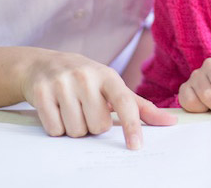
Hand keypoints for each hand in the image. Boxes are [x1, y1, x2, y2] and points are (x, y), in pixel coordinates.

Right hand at [19, 51, 174, 149]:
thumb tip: (170, 122)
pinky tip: (56, 110)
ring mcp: (62, 83)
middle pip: (98, 126)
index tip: (136, 146)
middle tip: (86, 110)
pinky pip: (55, 129)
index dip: (132, 126)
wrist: (42, 64)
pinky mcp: (41, 93)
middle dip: (93, 125)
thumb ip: (140, 106)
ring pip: (77, 131)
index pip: (125, 102)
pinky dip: (56, 128)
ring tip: (71, 109)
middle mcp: (85, 77)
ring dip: (75, 128)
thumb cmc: (85, 78)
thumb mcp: (111, 86)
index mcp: (108, 75)